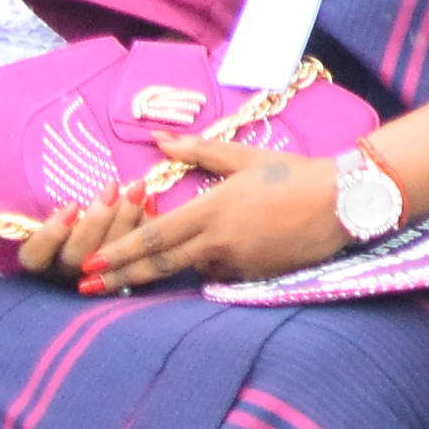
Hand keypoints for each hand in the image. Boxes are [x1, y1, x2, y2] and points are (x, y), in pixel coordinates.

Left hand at [69, 134, 350, 292]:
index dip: (119, 252)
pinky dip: (211, 267)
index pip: (153, 237)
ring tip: (146, 274)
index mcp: (211, 209)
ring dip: (170, 271)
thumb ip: (198, 151)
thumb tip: (160, 141)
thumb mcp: (244, 157)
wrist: (343, 201)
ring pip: (191, 270)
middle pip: (158, 266)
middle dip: (119, 278)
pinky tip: (218, 258)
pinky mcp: (253, 277)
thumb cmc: (292, 173)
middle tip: (86, 287)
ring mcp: (235, 262)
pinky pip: (221, 274)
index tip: (90, 263)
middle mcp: (217, 241)